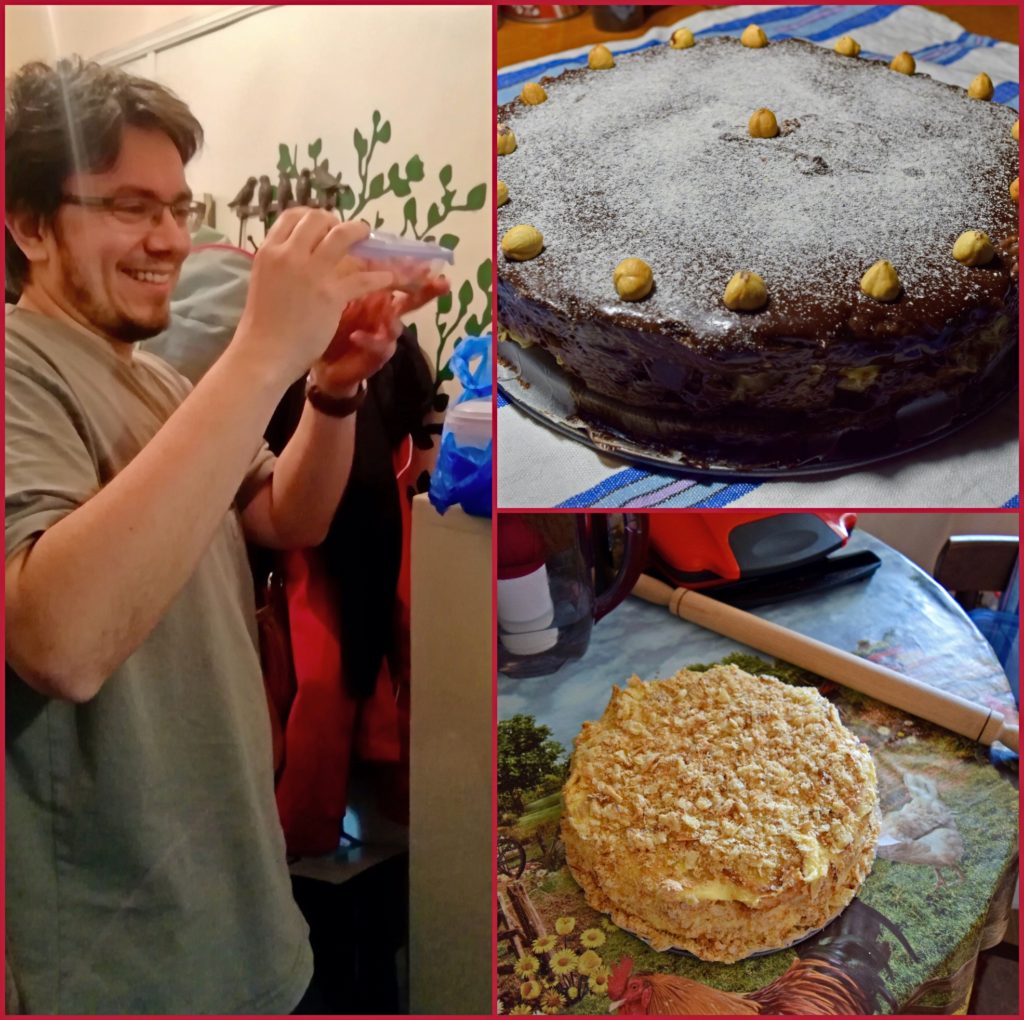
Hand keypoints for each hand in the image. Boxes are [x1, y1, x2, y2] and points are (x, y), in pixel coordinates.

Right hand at [231, 210, 395, 386]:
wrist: (265, 352)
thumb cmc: (262, 323)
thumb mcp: (264, 280)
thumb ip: (281, 263)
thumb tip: (301, 253)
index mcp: (269, 250)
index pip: (293, 216)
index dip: (312, 216)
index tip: (324, 226)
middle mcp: (290, 255)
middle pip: (319, 219)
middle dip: (336, 222)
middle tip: (348, 234)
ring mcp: (312, 273)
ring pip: (342, 236)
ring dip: (359, 232)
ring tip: (368, 238)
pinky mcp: (331, 294)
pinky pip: (361, 277)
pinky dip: (378, 276)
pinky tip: (387, 278)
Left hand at [310, 272, 449, 394]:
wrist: (326, 363)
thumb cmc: (335, 324)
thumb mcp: (340, 293)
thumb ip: (353, 275)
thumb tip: (354, 244)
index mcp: (380, 297)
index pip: (399, 279)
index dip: (412, 269)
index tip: (427, 259)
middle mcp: (387, 315)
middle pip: (411, 301)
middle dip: (427, 292)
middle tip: (443, 283)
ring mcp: (385, 337)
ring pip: (397, 327)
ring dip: (394, 319)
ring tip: (390, 313)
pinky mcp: (375, 357)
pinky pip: (376, 347)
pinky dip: (368, 340)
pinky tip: (356, 335)